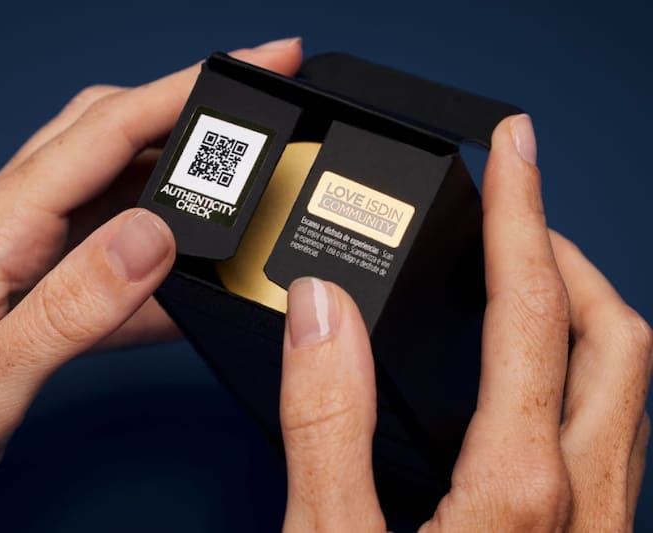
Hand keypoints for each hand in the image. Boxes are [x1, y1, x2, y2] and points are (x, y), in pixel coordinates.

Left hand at [0, 38, 302, 530]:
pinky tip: (187, 271)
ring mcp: (11, 256)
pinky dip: (155, 246)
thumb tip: (153, 234)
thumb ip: (72, 308)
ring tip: (234, 180)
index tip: (248, 67)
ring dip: (175, 172)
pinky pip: (101, 245)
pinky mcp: (24, 288)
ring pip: (107, 182)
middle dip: (185, 107)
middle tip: (251, 104)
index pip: (102, 134)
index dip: (184, 91)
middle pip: (104, 134)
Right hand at [278, 115, 651, 531]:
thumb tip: (320, 311)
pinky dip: (580, 378)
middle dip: (566, 257)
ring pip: (627, 387)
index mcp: (518, 485)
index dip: (520, 214)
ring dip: (583, 314)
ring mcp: (599, 530)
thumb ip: (324, 421)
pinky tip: (528, 386)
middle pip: (615, 336)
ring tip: (524, 279)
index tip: (515, 152)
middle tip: (515, 219)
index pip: (529, 309)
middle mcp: (585, 502)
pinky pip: (611, 437)